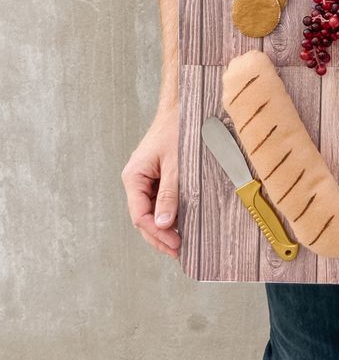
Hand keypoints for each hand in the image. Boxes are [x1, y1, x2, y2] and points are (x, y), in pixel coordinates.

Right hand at [122, 104, 180, 258]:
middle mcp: (136, 180)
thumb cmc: (178, 130)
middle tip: (179, 252)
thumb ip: (170, 194)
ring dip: (165, 228)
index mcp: (134, 177)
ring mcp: (147, 179)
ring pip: (152, 212)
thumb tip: (164, 224)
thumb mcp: (176, 164)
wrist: (183, 107)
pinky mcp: (158, 177)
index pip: (140, 216)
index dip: (157, 233)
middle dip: (160, 237)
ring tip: (181, 244)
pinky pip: (160, 201)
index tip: (176, 245)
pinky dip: (170, 214)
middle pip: (144, 218)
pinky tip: (182, 224)